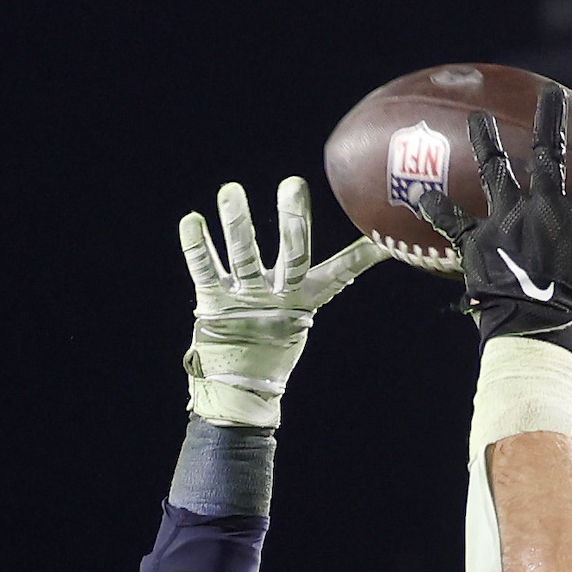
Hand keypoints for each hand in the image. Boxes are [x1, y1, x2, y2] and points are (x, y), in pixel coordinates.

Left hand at [177, 175, 381, 432]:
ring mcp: (245, 299)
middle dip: (292, 220)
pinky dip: (197, 246)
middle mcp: (277, 296)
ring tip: (231, 190)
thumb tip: (379, 248)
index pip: (340, 272)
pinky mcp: (213, 303)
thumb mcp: (306, 307)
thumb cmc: (274, 340)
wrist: (239, 386)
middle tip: (293, 184)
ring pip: (244, 256)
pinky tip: (192, 220)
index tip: (376, 234)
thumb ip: (335, 273)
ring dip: (238, 223)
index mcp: (304, 297)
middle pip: (290, 256)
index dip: (359, 255)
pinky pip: (204, 270)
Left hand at [418, 89, 571, 356]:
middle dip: (550, 120)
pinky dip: (435, 207)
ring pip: (495, 170)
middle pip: (548, 154)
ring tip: (477, 116)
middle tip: (550, 92)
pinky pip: (451, 220)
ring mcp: (508, 220)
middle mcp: (544, 208)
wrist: (535, 333)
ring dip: (485, 141)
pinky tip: (418, 194)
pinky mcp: (477, 241)